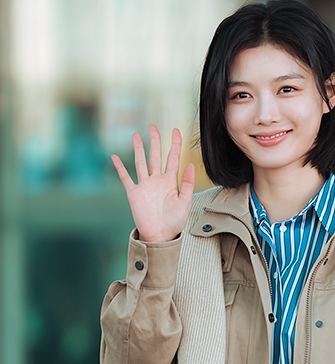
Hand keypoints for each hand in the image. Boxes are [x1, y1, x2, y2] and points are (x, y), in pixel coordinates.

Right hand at [111, 125, 194, 242]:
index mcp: (171, 181)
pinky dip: (120, 167)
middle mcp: (157, 181)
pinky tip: (115, 157)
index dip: (175, 144)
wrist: (160, 236)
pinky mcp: (134, 193)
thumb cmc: (174, 222)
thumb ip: (188, 183)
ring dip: (139, 149)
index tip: (176, 130)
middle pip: (156, 156)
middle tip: (153, 127)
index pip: (173, 158)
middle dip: (155, 141)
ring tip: (136, 136)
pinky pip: (126, 178)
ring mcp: (145, 186)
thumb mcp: (185, 202)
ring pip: (141, 162)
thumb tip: (191, 165)